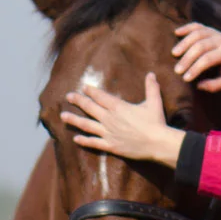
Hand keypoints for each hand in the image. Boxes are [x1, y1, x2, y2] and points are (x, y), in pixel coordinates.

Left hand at [60, 72, 183, 165]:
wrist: (157, 143)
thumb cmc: (156, 122)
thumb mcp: (154, 102)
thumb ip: (151, 87)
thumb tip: (151, 74)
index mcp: (118, 107)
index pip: (100, 96)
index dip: (91, 91)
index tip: (84, 87)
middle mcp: (109, 119)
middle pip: (89, 108)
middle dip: (78, 101)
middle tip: (68, 96)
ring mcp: (108, 133)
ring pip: (86, 125)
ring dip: (74, 120)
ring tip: (63, 116)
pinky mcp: (111, 145)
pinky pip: (94, 142)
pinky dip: (84, 140)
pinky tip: (75, 138)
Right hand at [172, 23, 220, 91]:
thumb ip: (216, 85)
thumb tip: (199, 85)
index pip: (208, 59)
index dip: (195, 68)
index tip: (185, 78)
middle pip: (200, 46)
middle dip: (187, 58)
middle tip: (177, 70)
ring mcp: (215, 33)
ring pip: (197, 34)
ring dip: (184, 43)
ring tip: (174, 54)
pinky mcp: (210, 29)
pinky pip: (197, 26)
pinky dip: (186, 28)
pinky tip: (176, 33)